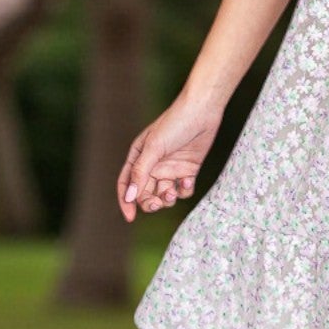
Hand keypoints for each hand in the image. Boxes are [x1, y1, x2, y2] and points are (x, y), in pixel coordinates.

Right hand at [118, 93, 222, 221]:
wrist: (203, 111)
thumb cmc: (174, 124)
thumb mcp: (154, 148)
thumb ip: (140, 172)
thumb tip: (129, 197)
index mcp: (138, 157)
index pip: (126, 184)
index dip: (126, 201)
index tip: (130, 217)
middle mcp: (153, 165)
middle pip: (145, 193)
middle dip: (150, 202)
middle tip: (158, 203)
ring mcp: (171, 168)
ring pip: (164, 194)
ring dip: (167, 198)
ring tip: (173, 192)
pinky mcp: (188, 170)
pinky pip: (183, 190)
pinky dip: (184, 190)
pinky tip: (188, 180)